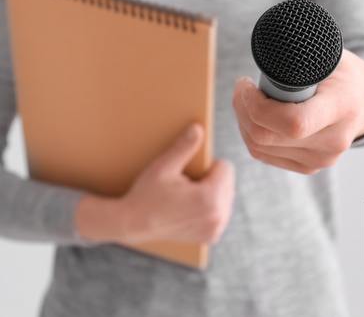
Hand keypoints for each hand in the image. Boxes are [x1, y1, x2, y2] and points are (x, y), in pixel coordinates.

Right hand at [76, 123, 234, 244]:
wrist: (134, 224)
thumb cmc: (147, 193)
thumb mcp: (163, 167)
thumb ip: (184, 147)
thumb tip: (198, 127)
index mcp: (209, 198)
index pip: (226, 168)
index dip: (208, 165)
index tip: (189, 172)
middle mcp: (217, 217)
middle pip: (229, 183)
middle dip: (212, 179)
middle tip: (186, 185)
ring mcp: (215, 229)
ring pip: (227, 197)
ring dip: (213, 193)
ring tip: (188, 196)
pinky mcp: (211, 236)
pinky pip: (221, 212)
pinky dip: (211, 207)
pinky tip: (191, 208)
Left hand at [232, 49, 363, 173]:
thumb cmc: (342, 72)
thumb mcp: (328, 52)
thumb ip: (300, 54)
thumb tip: (267, 47)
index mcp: (342, 107)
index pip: (294, 122)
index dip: (259, 106)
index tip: (247, 84)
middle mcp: (334, 140)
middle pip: (267, 137)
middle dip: (243, 110)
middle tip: (242, 88)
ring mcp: (322, 159)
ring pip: (259, 148)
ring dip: (243, 122)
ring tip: (248, 99)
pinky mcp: (310, 166)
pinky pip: (264, 155)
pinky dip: (251, 135)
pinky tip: (255, 117)